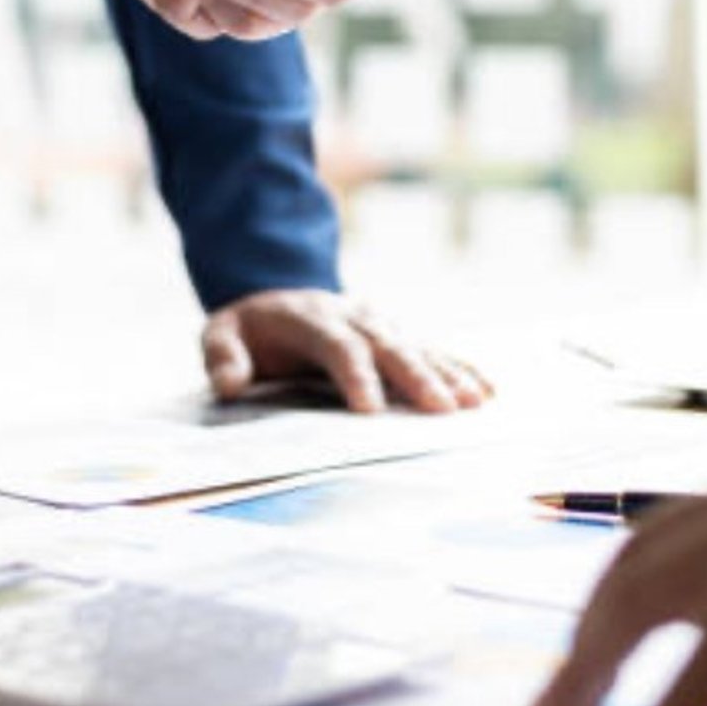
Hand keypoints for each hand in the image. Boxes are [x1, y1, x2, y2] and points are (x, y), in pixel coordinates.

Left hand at [201, 290, 493, 414]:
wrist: (277, 294)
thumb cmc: (249, 328)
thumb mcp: (221, 333)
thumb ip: (223, 356)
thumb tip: (230, 385)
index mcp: (311, 319)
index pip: (338, 347)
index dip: (356, 376)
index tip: (370, 411)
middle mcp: (354, 317)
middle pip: (389, 346)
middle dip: (417, 377)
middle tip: (442, 410)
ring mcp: (380, 325)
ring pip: (418, 347)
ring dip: (447, 374)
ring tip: (473, 403)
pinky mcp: (397, 336)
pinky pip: (434, 350)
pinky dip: (460, 368)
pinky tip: (485, 391)